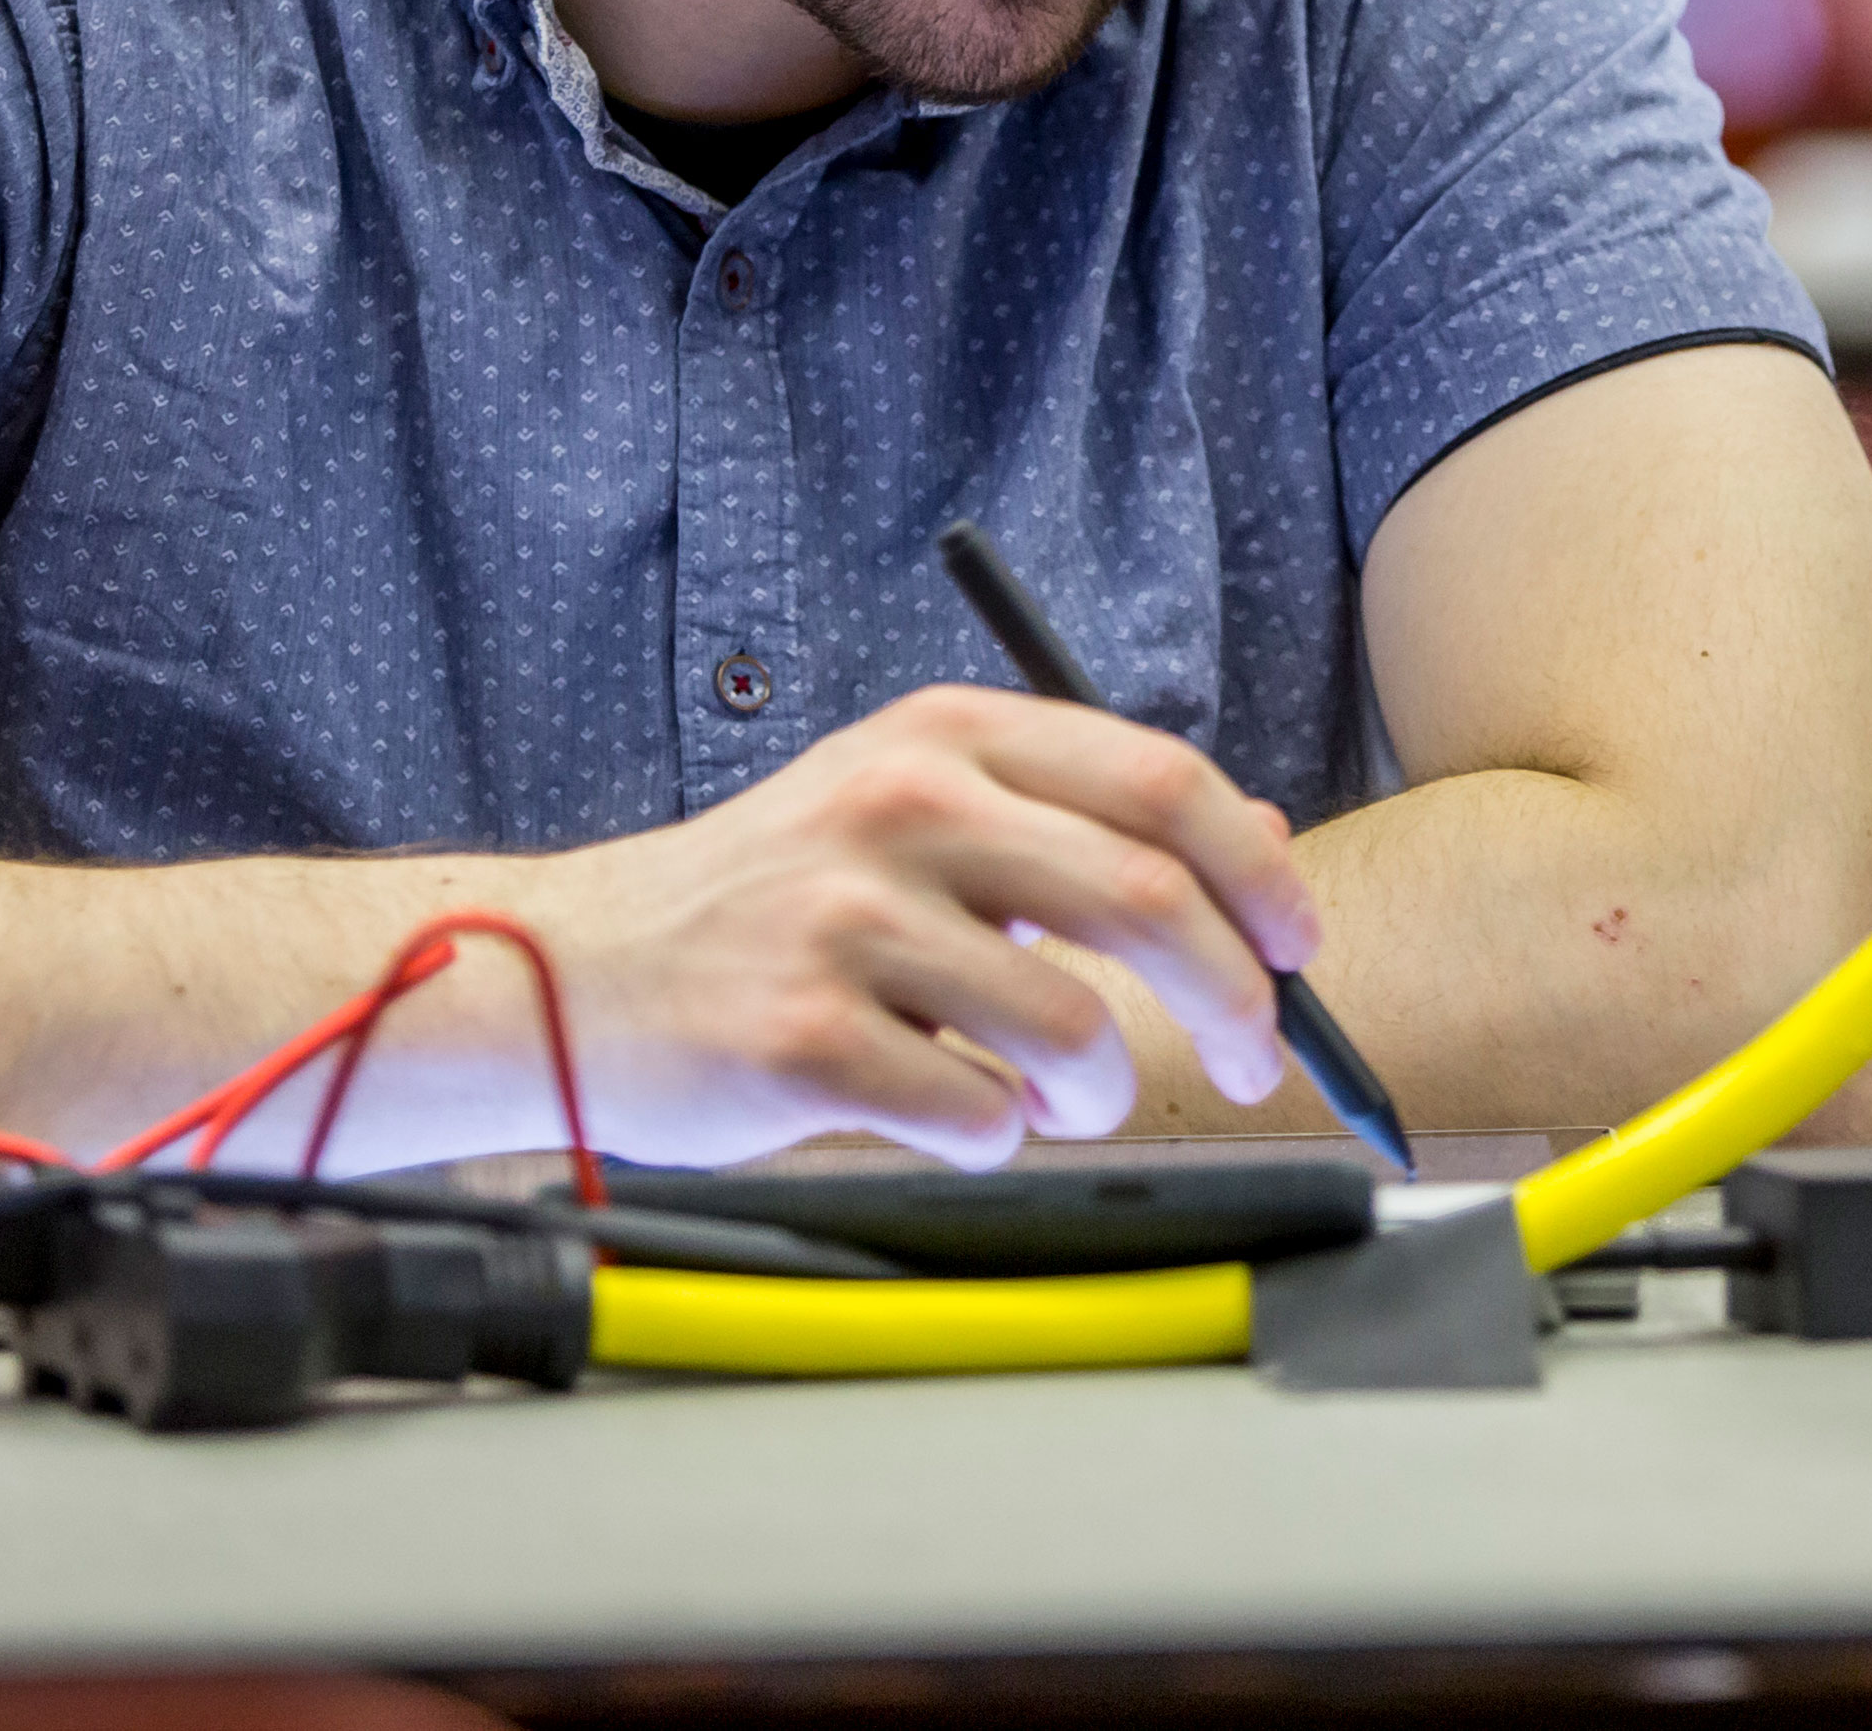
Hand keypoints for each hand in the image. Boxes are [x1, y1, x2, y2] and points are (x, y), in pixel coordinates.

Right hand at [531, 685, 1320, 1168]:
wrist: (573, 971)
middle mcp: (899, 805)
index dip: (1257, 871)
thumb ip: (1072, 817)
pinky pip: (976, 1116)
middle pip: (1144, 900)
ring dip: (1103, 1092)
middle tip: (1257, 1058)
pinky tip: (963, 1117)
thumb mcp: (916, 805)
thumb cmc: (770, 898)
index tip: (1298, 946)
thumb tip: (1261, 844)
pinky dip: (1002, 1138)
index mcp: (946, 734)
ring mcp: (843, 921)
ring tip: (1069, 1100)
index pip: (1163, 779)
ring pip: (1072, 1031)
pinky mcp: (797, 1040)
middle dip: (1235, 1000)